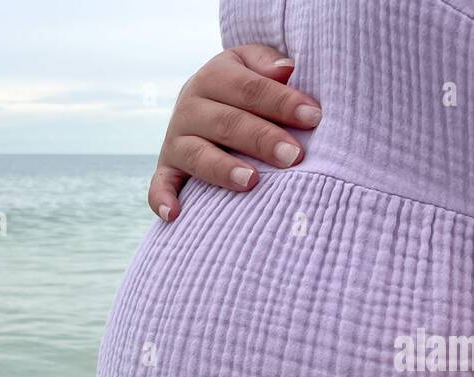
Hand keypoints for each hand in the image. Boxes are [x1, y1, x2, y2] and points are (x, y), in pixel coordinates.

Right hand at [150, 45, 322, 221]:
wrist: (202, 102)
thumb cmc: (242, 87)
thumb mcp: (251, 65)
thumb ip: (267, 65)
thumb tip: (286, 70)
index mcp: (212, 77)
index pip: (250, 89)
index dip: (282, 102)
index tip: (313, 117)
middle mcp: (189, 107)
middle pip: (227, 123)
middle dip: (262, 139)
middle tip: (294, 156)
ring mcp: (175, 140)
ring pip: (198, 155)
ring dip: (223, 169)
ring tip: (252, 181)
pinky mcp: (166, 168)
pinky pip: (160, 185)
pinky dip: (162, 199)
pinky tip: (173, 215)